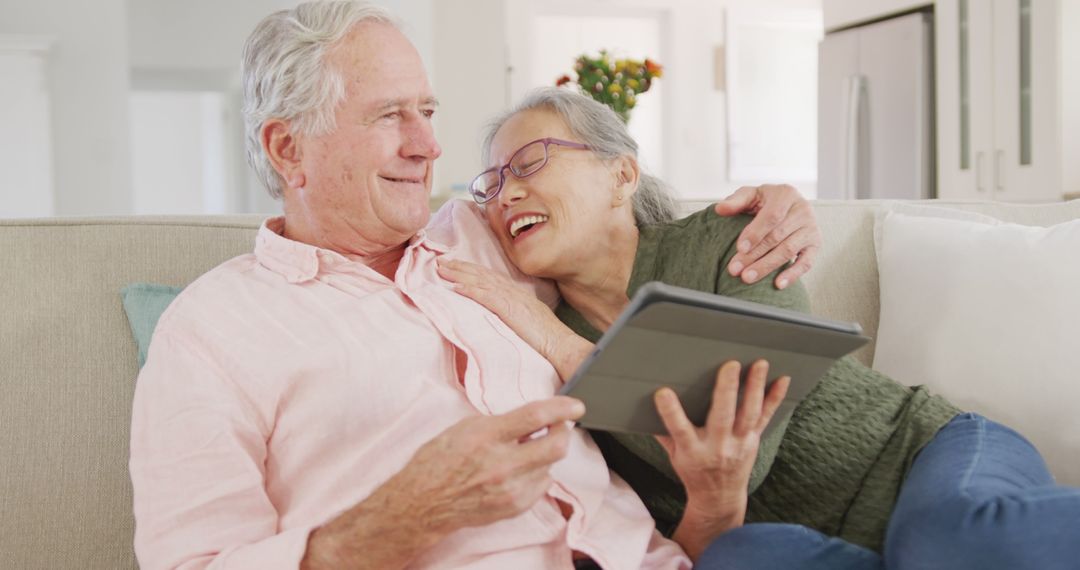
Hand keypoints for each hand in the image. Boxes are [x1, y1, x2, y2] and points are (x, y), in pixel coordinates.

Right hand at [390, 397, 585, 532]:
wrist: (423, 501)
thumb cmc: (439, 460)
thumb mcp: (467, 427)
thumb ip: (503, 422)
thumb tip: (535, 419)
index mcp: (487, 436)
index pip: (536, 417)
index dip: (562, 408)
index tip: (575, 405)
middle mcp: (502, 464)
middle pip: (556, 445)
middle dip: (564, 431)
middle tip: (559, 425)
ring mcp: (511, 489)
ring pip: (551, 465)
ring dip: (545, 454)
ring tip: (524, 451)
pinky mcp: (515, 507)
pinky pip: (542, 485)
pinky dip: (537, 474)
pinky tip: (518, 471)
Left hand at [437, 258, 591, 379]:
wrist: (560, 343)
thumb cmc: (547, 337)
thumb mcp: (528, 319)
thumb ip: (514, 312)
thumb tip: (502, 313)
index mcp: (516, 294)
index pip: (490, 277)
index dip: (471, 270)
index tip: (455, 265)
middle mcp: (512, 291)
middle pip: (482, 275)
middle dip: (460, 267)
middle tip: (439, 261)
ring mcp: (511, 299)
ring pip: (480, 281)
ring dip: (459, 274)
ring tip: (441, 269)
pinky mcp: (509, 309)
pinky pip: (486, 297)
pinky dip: (470, 290)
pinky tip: (456, 286)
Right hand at [654, 360, 789, 560]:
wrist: (718, 497)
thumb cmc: (692, 471)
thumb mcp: (673, 455)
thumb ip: (664, 431)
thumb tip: (644, 401)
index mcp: (692, 451)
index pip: (679, 430)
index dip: (671, 412)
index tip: (663, 392)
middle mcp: (717, 447)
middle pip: (722, 417)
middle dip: (726, 391)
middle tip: (730, 365)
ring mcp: (739, 444)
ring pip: (748, 414)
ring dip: (755, 388)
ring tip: (759, 364)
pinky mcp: (753, 440)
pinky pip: (766, 417)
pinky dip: (775, 398)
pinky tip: (782, 379)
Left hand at [713, 184, 821, 288]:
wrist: (788, 206)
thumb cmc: (766, 202)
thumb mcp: (751, 195)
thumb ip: (735, 201)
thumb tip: (720, 209)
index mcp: (786, 194)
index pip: (772, 216)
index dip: (755, 233)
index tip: (739, 248)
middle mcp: (803, 210)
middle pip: (777, 236)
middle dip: (754, 255)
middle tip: (736, 269)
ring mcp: (811, 228)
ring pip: (788, 250)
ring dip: (767, 266)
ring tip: (747, 277)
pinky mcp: (815, 245)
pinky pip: (806, 262)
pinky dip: (792, 274)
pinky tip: (778, 284)